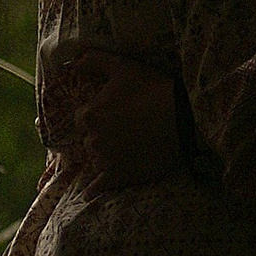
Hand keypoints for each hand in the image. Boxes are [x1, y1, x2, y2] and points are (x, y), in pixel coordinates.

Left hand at [48, 50, 181, 191]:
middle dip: (101, 135)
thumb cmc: (153, 89)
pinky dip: (94, 190)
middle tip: (125, 129)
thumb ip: (93, 61)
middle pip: (89, 140)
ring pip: (96, 159)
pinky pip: (100, 186)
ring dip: (104, 156)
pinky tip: (89, 194)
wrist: (185, 118)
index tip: (115, 113)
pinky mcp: (120, 176)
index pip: (82, 119)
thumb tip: (71, 64)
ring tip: (125, 149)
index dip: (97, 115)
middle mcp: (93, 140)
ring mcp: (106, 160)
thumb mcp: (123, 67)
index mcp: (89, 115)